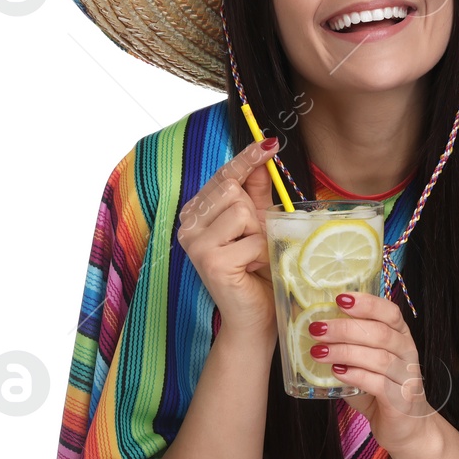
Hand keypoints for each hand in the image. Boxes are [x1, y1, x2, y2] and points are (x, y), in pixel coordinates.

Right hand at [175, 137, 280, 339]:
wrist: (256, 316)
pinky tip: (252, 270)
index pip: (224, 176)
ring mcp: (195, 242)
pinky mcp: (208, 260)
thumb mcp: (259, 222)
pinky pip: (251, 238)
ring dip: (259, 234)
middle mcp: (188, 224)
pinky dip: (262, 253)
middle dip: (255, 213)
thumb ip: (256, 190)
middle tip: (254, 241)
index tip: (269, 142)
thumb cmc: (257, 270)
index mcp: (198, 212)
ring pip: (241, 210)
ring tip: (253, 256)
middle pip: (232, 190)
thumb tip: (264, 151)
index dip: (246, 158)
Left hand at [309, 291, 438, 455]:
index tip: (340, 298)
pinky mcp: (401, 400)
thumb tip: (313, 332)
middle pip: (380, 333)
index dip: (367, 303)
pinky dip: (355, 375)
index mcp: (400, 337)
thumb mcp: (366, 364)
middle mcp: (407, 352)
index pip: (390, 312)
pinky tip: (336, 372)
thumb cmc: (382, 391)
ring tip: (318, 352)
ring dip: (344, 351)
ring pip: (378, 357)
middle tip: (316, 328)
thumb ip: (348, 348)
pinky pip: (378, 383)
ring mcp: (407, 377)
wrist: (408, 428)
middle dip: (345, 328)